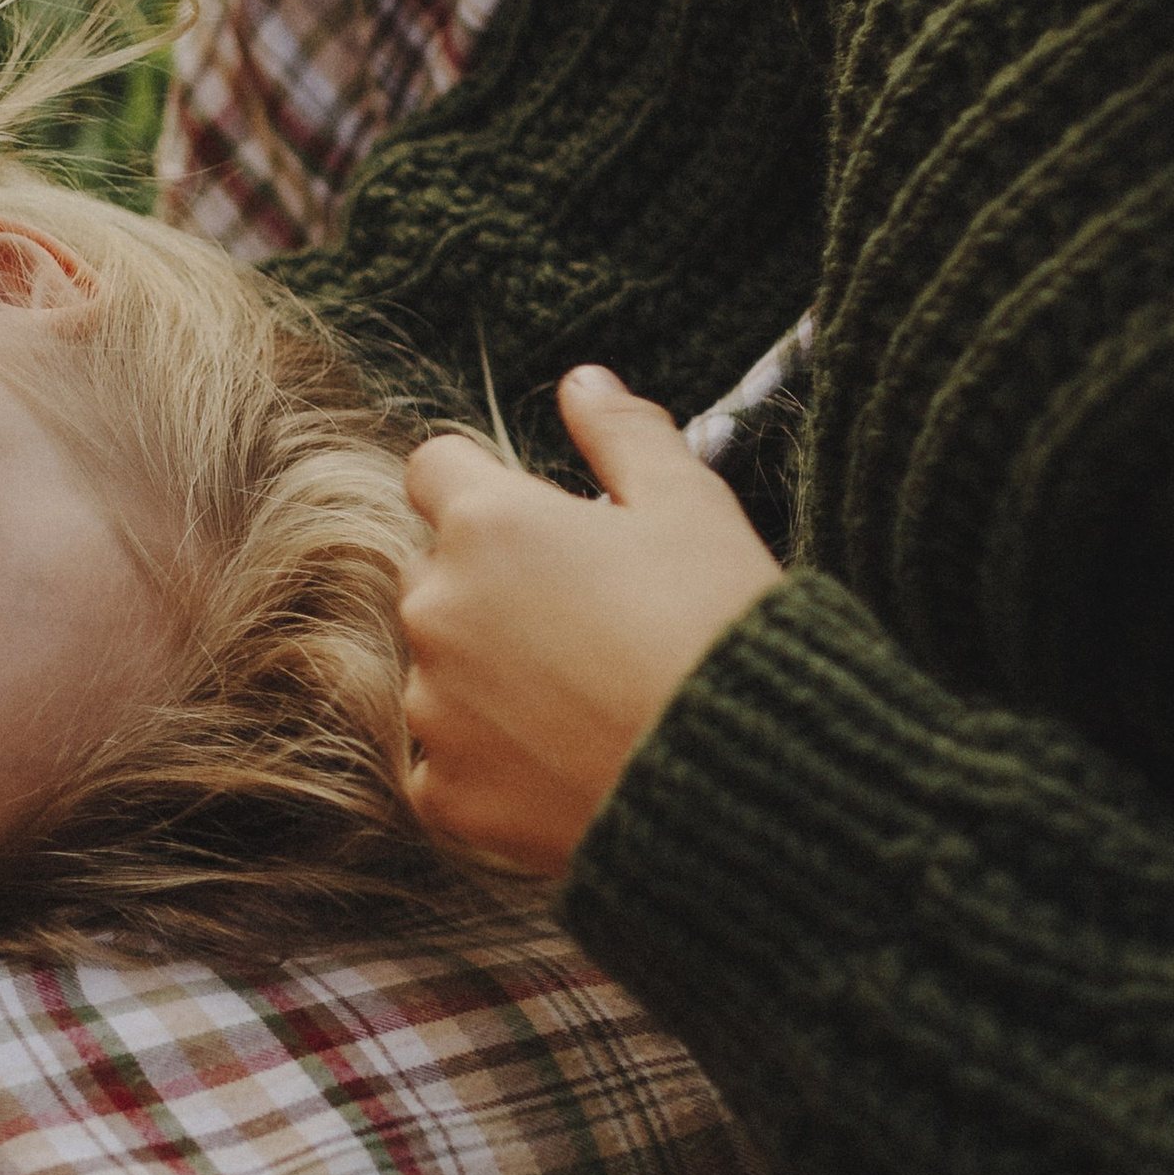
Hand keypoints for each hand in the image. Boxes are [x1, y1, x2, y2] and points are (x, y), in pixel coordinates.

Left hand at [397, 365, 782, 873]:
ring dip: (487, 674)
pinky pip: (444, 763)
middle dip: (490, 584)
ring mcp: (432, 707)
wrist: (741, 782)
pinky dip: (488, 762)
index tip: (539, 519)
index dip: (485, 485)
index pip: (435, 469)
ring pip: (437, 669)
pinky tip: (563, 762)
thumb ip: (624, 433)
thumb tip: (581, 381)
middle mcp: (437, 608)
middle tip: (586, 621)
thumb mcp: (692, 506)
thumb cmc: (720, 630)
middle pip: (435, 572)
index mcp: (488, 524)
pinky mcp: (443, 793)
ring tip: (586, 701)